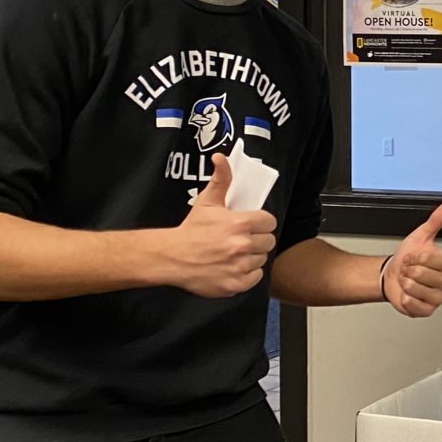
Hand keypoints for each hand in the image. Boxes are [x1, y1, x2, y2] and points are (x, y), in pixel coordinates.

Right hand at [175, 154, 278, 298]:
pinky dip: (247, 274)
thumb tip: (221, 157)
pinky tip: (233, 267)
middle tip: (242, 239)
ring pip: (262, 259)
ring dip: (252, 257)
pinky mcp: (236, 284)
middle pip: (268, 241)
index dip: (261, 223)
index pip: (269, 222)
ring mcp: (240, 266)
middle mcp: (242, 245)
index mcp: (239, 223)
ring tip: (235, 253)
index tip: (252, 225)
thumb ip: (220, 179)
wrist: (172, 257)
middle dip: (258, 239)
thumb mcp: (206, 201)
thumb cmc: (191, 229)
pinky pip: (255, 277)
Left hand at [384, 198, 441, 317]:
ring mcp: (439, 298)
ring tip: (407, 280)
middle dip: (409, 270)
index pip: (431, 259)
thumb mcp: (421, 235)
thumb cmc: (408, 258)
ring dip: (405, 284)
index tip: (413, 256)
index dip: (416, 257)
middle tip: (409, 269)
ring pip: (417, 290)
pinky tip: (407, 293)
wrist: (392, 276)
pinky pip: (414, 304)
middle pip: (423, 275)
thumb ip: (438, 219)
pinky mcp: (427, 310)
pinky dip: (405, 298)